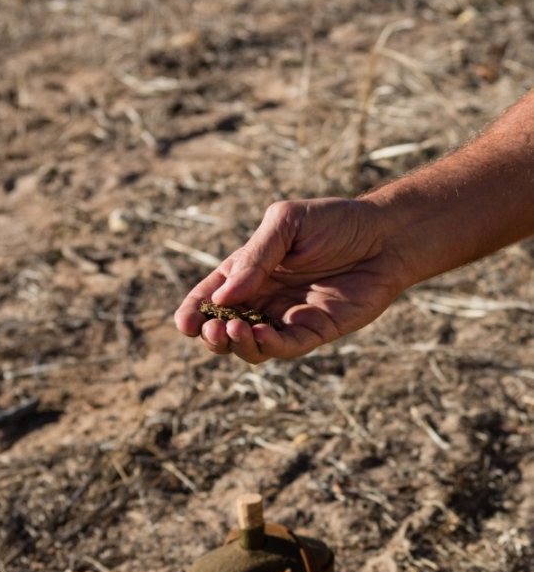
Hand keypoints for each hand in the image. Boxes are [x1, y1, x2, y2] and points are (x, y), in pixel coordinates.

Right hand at [174, 197, 411, 362]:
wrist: (386, 236)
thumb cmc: (335, 222)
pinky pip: (284, 348)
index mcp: (247, 271)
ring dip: (236, 345)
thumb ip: (256, 256)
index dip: (192, 313)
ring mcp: (286, 318)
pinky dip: (267, 347)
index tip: (185, 323)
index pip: (209, 298)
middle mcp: (263, 299)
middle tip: (211, 330)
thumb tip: (223, 297)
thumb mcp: (287, 224)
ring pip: (249, 346)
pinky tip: (260, 334)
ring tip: (236, 329)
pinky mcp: (313, 332)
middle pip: (223, 329)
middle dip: (210, 335)